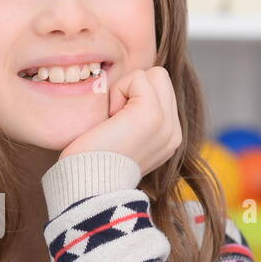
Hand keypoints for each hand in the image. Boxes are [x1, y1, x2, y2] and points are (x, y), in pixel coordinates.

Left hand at [60, 66, 182, 178]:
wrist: (86, 187)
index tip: (116, 127)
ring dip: (126, 90)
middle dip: (133, 90)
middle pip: (161, 78)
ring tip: (113, 122)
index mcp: (168, 139)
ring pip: (154, 74)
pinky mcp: (152, 114)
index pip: (162, 91)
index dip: (133, 97)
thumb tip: (130, 88)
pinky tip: (110, 120)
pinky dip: (118, 92)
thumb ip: (135, 117)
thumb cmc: (91, 163)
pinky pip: (138, 77)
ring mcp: (167, 123)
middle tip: (114, 122)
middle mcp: (173, 132)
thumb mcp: (122, 138)